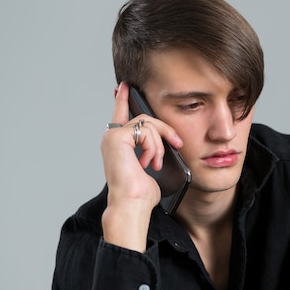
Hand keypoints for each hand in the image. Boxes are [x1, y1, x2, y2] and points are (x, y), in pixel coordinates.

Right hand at [100, 82, 182, 250]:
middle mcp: (112, 138)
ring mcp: (113, 136)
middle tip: (177, 143)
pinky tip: (148, 162)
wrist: (132, 204)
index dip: (123, 99)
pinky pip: (146, 130)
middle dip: (164, 130)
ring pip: (148, 123)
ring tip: (155, 164)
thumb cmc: (141, 193)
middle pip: (144, 118)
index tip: (125, 86)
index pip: (121, 114)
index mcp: (118, 144)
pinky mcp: (117, 137)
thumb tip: (169, 142)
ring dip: (159, 145)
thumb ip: (153, 149)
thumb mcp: (152, 165)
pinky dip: (153, 147)